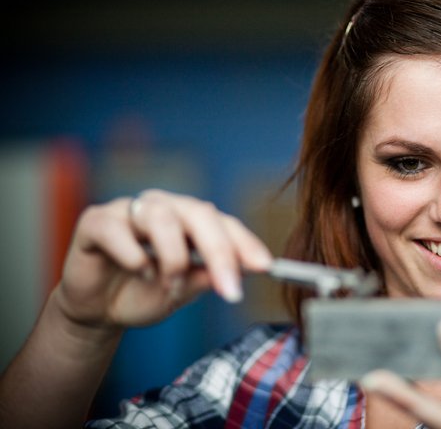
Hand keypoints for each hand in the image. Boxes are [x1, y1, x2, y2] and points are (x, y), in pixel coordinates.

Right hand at [52, 189, 272, 329]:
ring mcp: (129, 210)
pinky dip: (132, 254)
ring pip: (161, 217)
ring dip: (173, 258)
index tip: (265, 267)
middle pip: (199, 214)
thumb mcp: (182, 292)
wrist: (96, 312)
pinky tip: (138, 271)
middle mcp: (164, 207)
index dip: (246, 244)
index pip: (224, 223)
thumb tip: (242, 271)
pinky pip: (117, 229)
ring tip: (169, 286)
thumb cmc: (143, 293)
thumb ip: (207, 278)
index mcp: (190, 220)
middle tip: (230, 288)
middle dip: (220, 251)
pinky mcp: (96, 221)